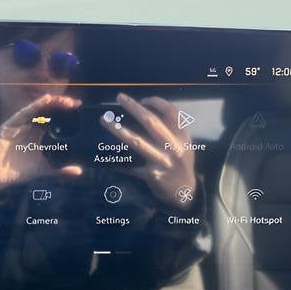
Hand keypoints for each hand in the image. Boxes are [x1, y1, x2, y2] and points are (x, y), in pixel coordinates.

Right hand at [0, 94, 82, 195]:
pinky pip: (22, 114)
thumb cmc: (17, 171)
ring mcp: (19, 125)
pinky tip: (44, 100)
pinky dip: (33, 106)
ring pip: (36, 109)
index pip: (53, 118)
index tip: (79, 108)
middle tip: (75, 103)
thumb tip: (79, 171)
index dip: (65, 112)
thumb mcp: (43, 169)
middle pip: (46, 111)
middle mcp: (29, 127)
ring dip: (50, 103)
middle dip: (60, 105)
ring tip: (64, 100)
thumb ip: (60, 169)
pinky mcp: (9, 127)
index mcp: (37, 134)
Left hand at [101, 92, 196, 209]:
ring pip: (137, 142)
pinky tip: (109, 159)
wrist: (185, 192)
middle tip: (119, 97)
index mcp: (182, 136)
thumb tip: (149, 110)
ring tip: (105, 120)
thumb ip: (172, 129)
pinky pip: (132, 167)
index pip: (171, 112)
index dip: (156, 102)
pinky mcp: (152, 175)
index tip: (143, 99)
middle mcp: (173, 146)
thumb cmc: (181, 163)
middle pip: (152, 122)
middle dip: (134, 108)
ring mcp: (162, 161)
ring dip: (119, 130)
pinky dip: (120, 162)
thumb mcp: (183, 144)